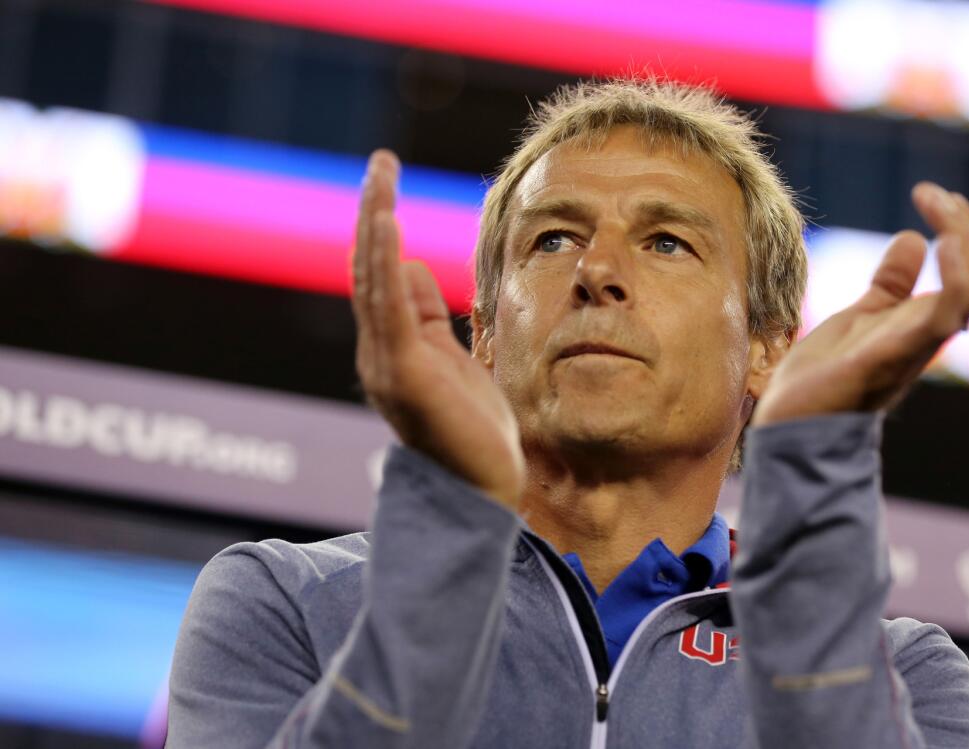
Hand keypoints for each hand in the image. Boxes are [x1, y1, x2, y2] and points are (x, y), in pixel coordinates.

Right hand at [352, 150, 524, 509]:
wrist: (481, 493)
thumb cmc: (472, 433)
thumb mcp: (453, 360)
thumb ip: (429, 318)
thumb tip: (409, 266)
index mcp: (394, 348)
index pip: (380, 278)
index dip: (382, 230)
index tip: (388, 185)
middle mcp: (379, 353)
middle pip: (368, 269)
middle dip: (375, 211)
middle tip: (381, 161)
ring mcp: (386, 364)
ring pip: (372, 280)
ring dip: (376, 222)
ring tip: (380, 175)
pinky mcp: (403, 373)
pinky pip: (390, 307)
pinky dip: (383, 262)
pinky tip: (388, 221)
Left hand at [752, 182, 968, 424]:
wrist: (793, 424)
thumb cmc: (823, 379)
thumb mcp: (860, 315)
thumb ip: (890, 283)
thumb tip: (912, 240)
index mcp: (924, 323)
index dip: (967, 231)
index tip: (933, 196)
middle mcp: (931, 333)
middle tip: (934, 195)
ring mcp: (920, 343)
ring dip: (968, 239)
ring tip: (940, 206)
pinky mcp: (900, 351)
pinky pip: (950, 311)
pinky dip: (958, 272)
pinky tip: (940, 240)